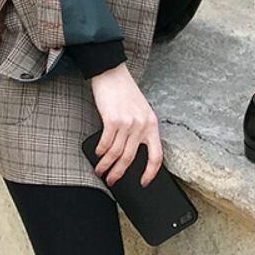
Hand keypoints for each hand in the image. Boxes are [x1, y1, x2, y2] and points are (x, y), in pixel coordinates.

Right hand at [89, 63, 163, 186]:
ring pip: (116, 153)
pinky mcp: (112, 119)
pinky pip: (106, 143)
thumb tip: (131, 154)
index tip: (143, 182)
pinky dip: (100, 152)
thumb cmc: (125, 92)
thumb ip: (140, 130)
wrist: (112, 73)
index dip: (151, 173)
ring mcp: (127, 123)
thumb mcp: (140, 111)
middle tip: (112, 180)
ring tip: (100, 170)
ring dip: (106, 165)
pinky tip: (98, 154)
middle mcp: (142, 125)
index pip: (157, 155)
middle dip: (119, 173)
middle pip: (131, 158)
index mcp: (152, 124)